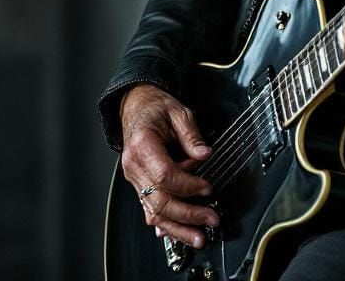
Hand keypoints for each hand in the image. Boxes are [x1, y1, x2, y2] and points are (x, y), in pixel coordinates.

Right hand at [119, 85, 219, 247]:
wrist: (136, 106)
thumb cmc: (155, 108)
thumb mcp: (178, 112)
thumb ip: (192, 135)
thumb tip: (205, 155)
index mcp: (142, 144)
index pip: (164, 175)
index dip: (188, 185)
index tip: (207, 187)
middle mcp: (134, 166)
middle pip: (159, 200)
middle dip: (187, 214)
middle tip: (210, 219)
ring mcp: (134, 178)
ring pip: (153, 212)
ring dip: (177, 228)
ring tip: (198, 237)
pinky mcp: (139, 185)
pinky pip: (149, 209)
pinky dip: (164, 224)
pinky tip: (178, 232)